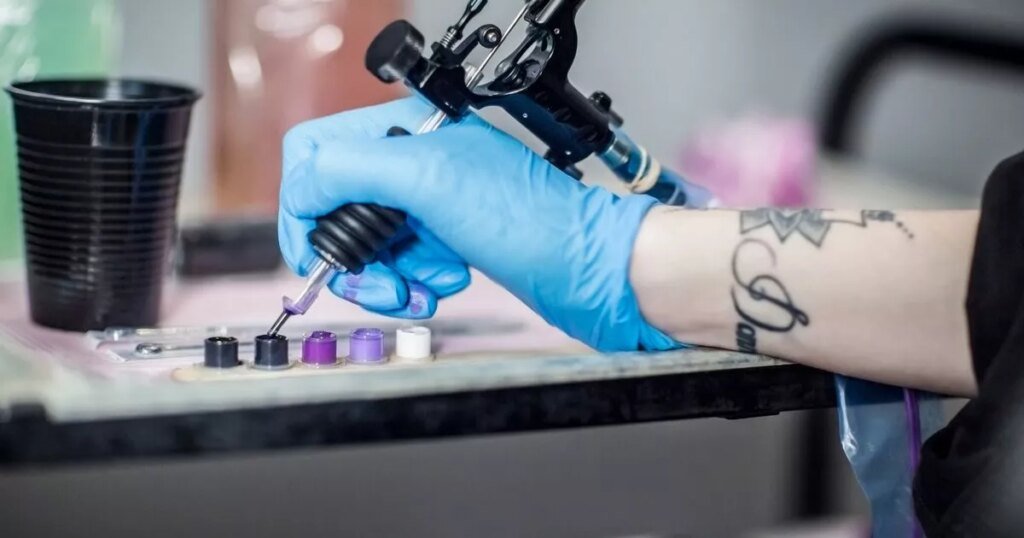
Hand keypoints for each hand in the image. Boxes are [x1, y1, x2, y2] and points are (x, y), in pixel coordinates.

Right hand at [279, 97, 677, 350]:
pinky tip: (445, 284)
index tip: (317, 253)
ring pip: (370, 246)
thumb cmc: (534, 223)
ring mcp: (433, 206)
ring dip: (387, 277)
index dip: (306, 208)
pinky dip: (414, 284)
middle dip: (354, 257)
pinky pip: (403, 266)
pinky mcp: (448, 241)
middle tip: (380, 281)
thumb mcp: (429, 180)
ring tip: (423, 287)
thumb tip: (301, 186)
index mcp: (405, 134)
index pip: (317, 157)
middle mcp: (415, 165)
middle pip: (339, 210)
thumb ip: (352, 170)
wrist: (594, 271)